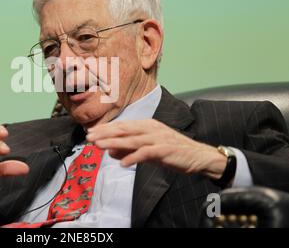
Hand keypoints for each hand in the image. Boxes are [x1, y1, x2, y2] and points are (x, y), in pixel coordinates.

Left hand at [86, 119, 226, 178]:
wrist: (198, 156)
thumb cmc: (172, 151)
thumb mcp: (148, 149)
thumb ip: (130, 149)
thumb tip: (111, 152)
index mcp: (147, 125)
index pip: (122, 125)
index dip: (105, 128)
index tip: (91, 132)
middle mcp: (151, 128)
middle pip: (124, 130)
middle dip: (105, 133)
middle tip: (89, 137)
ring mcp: (157, 138)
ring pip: (131, 140)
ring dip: (114, 143)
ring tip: (100, 147)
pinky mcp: (164, 150)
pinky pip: (146, 153)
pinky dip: (133, 158)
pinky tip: (123, 164)